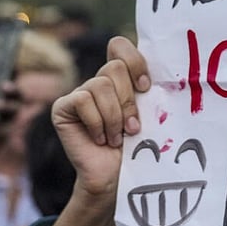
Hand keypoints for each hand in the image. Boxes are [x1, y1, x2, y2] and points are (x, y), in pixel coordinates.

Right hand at [51, 37, 149, 208]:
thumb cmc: (139, 149)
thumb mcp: (150, 116)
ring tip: (117, 137)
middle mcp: (99, 83)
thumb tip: (163, 77)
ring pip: (101, 85)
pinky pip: (83, 100)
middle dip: (128, 100)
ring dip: (115, 117)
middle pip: (115, 68)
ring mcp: (80, 94)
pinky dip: (97, 122)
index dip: (134, 61)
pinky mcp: (63, 108)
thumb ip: (150, 93)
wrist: (118, 178)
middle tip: (132, 127)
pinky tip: (100, 139)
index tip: (146, 87)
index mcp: (122, 80)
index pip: (120, 47)